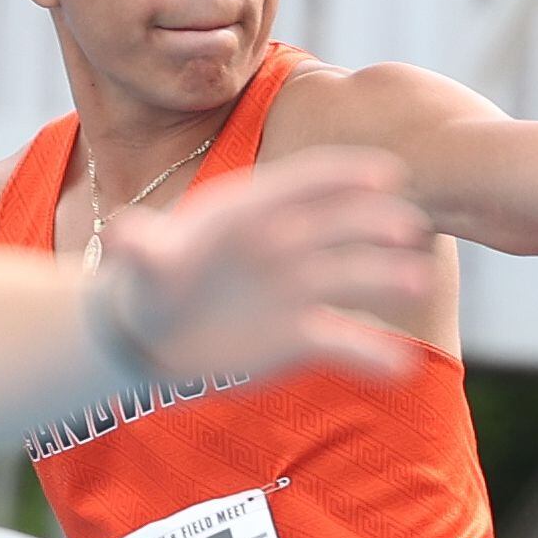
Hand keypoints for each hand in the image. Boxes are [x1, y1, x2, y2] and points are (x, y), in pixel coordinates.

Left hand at [94, 149, 433, 385]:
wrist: (152, 333)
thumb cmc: (149, 285)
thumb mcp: (142, 264)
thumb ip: (141, 248)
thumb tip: (119, 234)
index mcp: (252, 211)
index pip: (304, 185)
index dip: (344, 175)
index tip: (386, 171)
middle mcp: (284, 244)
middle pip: (337, 227)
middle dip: (373, 224)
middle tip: (409, 227)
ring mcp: (297, 289)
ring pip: (349, 278)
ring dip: (385, 278)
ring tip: (418, 281)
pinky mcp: (301, 335)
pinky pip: (343, 341)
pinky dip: (372, 354)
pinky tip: (403, 366)